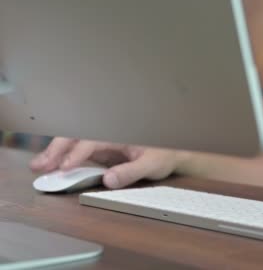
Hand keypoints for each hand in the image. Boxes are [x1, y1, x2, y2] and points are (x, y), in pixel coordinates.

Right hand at [30, 137, 183, 188]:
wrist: (173, 153)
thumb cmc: (165, 154)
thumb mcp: (152, 164)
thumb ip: (131, 171)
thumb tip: (108, 179)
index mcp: (119, 134)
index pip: (91, 142)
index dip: (76, 154)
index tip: (64, 168)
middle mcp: (107, 136)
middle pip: (76, 138)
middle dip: (57, 150)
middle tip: (40, 165)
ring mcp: (103, 144)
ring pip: (73, 145)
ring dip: (55, 154)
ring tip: (38, 166)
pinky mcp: (101, 153)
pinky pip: (79, 154)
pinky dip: (63, 160)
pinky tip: (51, 168)